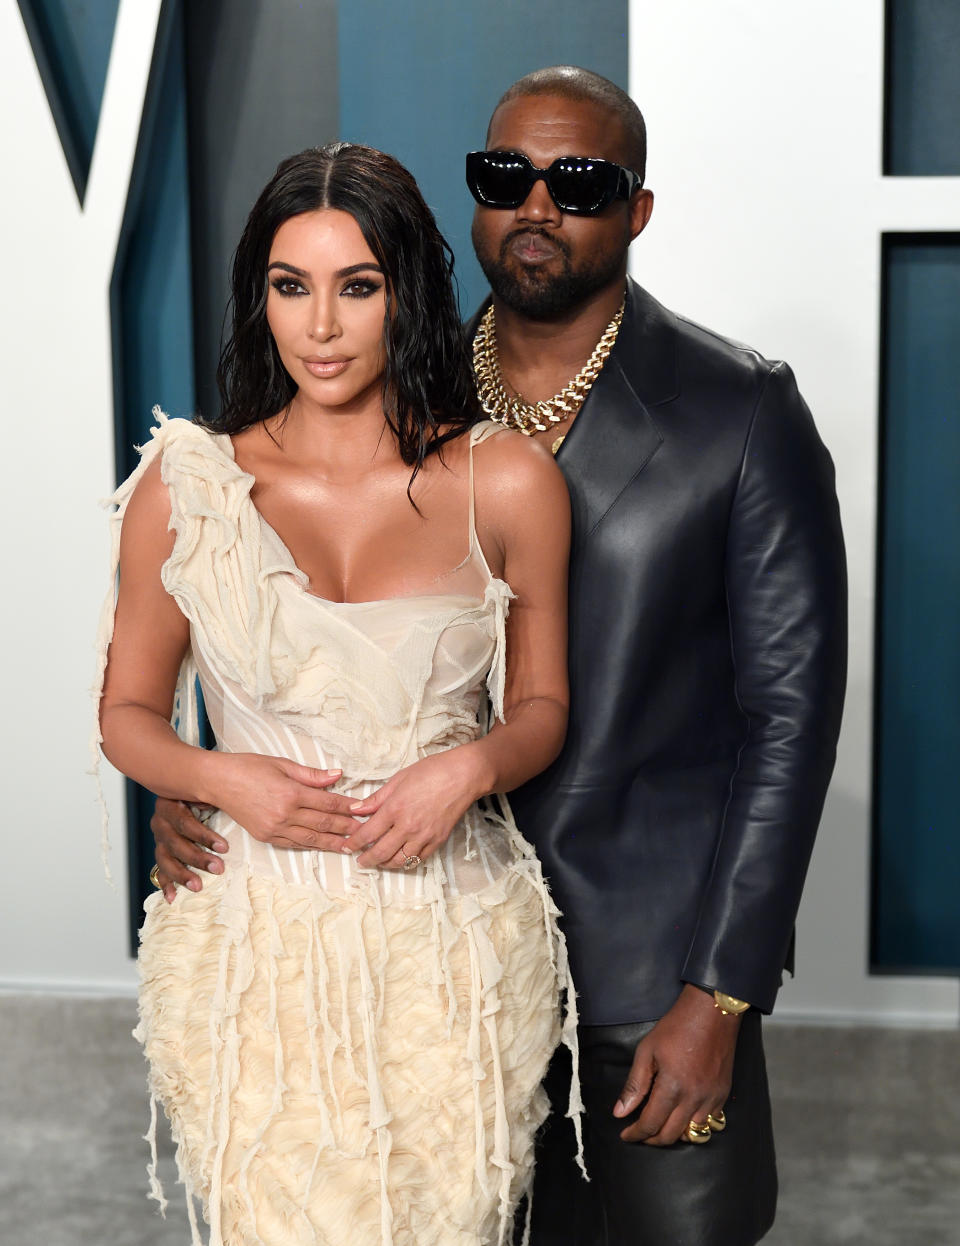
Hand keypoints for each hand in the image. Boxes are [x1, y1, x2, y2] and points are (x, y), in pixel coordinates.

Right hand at [151, 799, 226, 902]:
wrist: (182, 796)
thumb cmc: (200, 795)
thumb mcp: (206, 792)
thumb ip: (214, 798)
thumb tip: (234, 805)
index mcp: (169, 805)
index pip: (185, 823)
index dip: (204, 836)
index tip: (224, 848)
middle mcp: (160, 823)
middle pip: (176, 844)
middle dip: (198, 858)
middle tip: (219, 868)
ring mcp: (159, 840)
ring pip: (166, 860)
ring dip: (181, 875)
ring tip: (198, 886)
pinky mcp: (161, 853)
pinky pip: (160, 871)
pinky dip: (166, 885)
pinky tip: (172, 897)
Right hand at [213, 754, 363, 850]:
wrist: (217, 782)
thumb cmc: (248, 767)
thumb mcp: (282, 764)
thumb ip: (312, 775)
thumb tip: (338, 776)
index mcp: (291, 793)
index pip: (328, 802)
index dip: (347, 807)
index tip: (363, 809)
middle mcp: (285, 814)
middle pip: (323, 823)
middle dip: (346, 828)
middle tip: (365, 831)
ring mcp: (275, 829)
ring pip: (311, 839)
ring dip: (333, 843)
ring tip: (351, 846)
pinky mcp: (266, 837)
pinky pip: (294, 844)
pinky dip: (311, 846)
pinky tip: (324, 847)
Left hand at [343, 749, 485, 868]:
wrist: (464, 775)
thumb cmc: (432, 771)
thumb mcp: (399, 779)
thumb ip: (376, 798)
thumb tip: (356, 809)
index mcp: (395, 808)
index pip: (367, 833)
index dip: (354, 843)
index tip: (347, 847)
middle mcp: (407, 826)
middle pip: (380, 852)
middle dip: (366, 860)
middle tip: (359, 861)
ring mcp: (424, 836)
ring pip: (399, 861)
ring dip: (385, 864)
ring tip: (378, 862)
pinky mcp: (438, 840)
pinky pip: (418, 859)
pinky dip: (406, 863)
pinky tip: (400, 859)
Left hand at [612, 984, 740, 1145]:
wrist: (711, 1012)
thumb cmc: (676, 1027)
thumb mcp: (647, 1051)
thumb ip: (634, 1085)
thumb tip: (620, 1112)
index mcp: (672, 1087)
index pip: (651, 1124)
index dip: (636, 1134)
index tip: (626, 1135)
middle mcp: (694, 1098)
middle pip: (671, 1136)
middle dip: (652, 1139)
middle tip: (640, 1133)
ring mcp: (712, 1098)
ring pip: (692, 1133)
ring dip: (674, 1133)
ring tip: (661, 1123)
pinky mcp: (723, 1094)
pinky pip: (709, 1122)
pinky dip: (694, 1124)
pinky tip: (683, 1114)